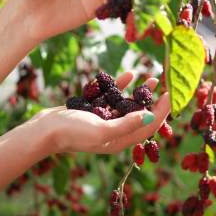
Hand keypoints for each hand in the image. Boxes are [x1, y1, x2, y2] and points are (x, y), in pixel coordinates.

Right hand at [31, 71, 169, 153]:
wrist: (43, 130)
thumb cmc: (72, 132)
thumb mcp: (102, 129)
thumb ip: (127, 124)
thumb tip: (151, 117)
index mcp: (120, 140)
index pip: (149, 126)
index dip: (163, 111)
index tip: (172, 95)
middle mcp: (114, 132)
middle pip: (141, 115)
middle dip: (155, 100)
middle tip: (166, 84)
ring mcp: (103, 121)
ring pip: (128, 104)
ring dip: (141, 91)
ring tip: (152, 76)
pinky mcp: (93, 110)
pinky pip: (112, 97)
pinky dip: (121, 86)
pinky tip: (129, 75)